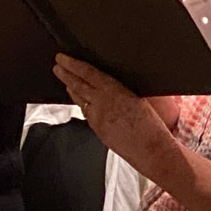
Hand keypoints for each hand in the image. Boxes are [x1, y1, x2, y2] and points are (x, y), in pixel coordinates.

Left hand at [52, 54, 178, 173]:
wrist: (152, 152)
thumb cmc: (153, 127)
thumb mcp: (140, 99)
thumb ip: (124, 90)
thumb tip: (112, 83)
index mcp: (115, 92)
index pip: (88, 74)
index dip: (73, 64)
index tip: (62, 58)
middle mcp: (102, 104)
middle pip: (78, 86)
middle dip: (66, 75)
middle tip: (57, 66)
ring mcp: (97, 118)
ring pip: (80, 100)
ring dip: (71, 88)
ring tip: (65, 80)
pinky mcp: (98, 130)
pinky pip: (86, 112)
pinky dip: (81, 103)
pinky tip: (80, 100)